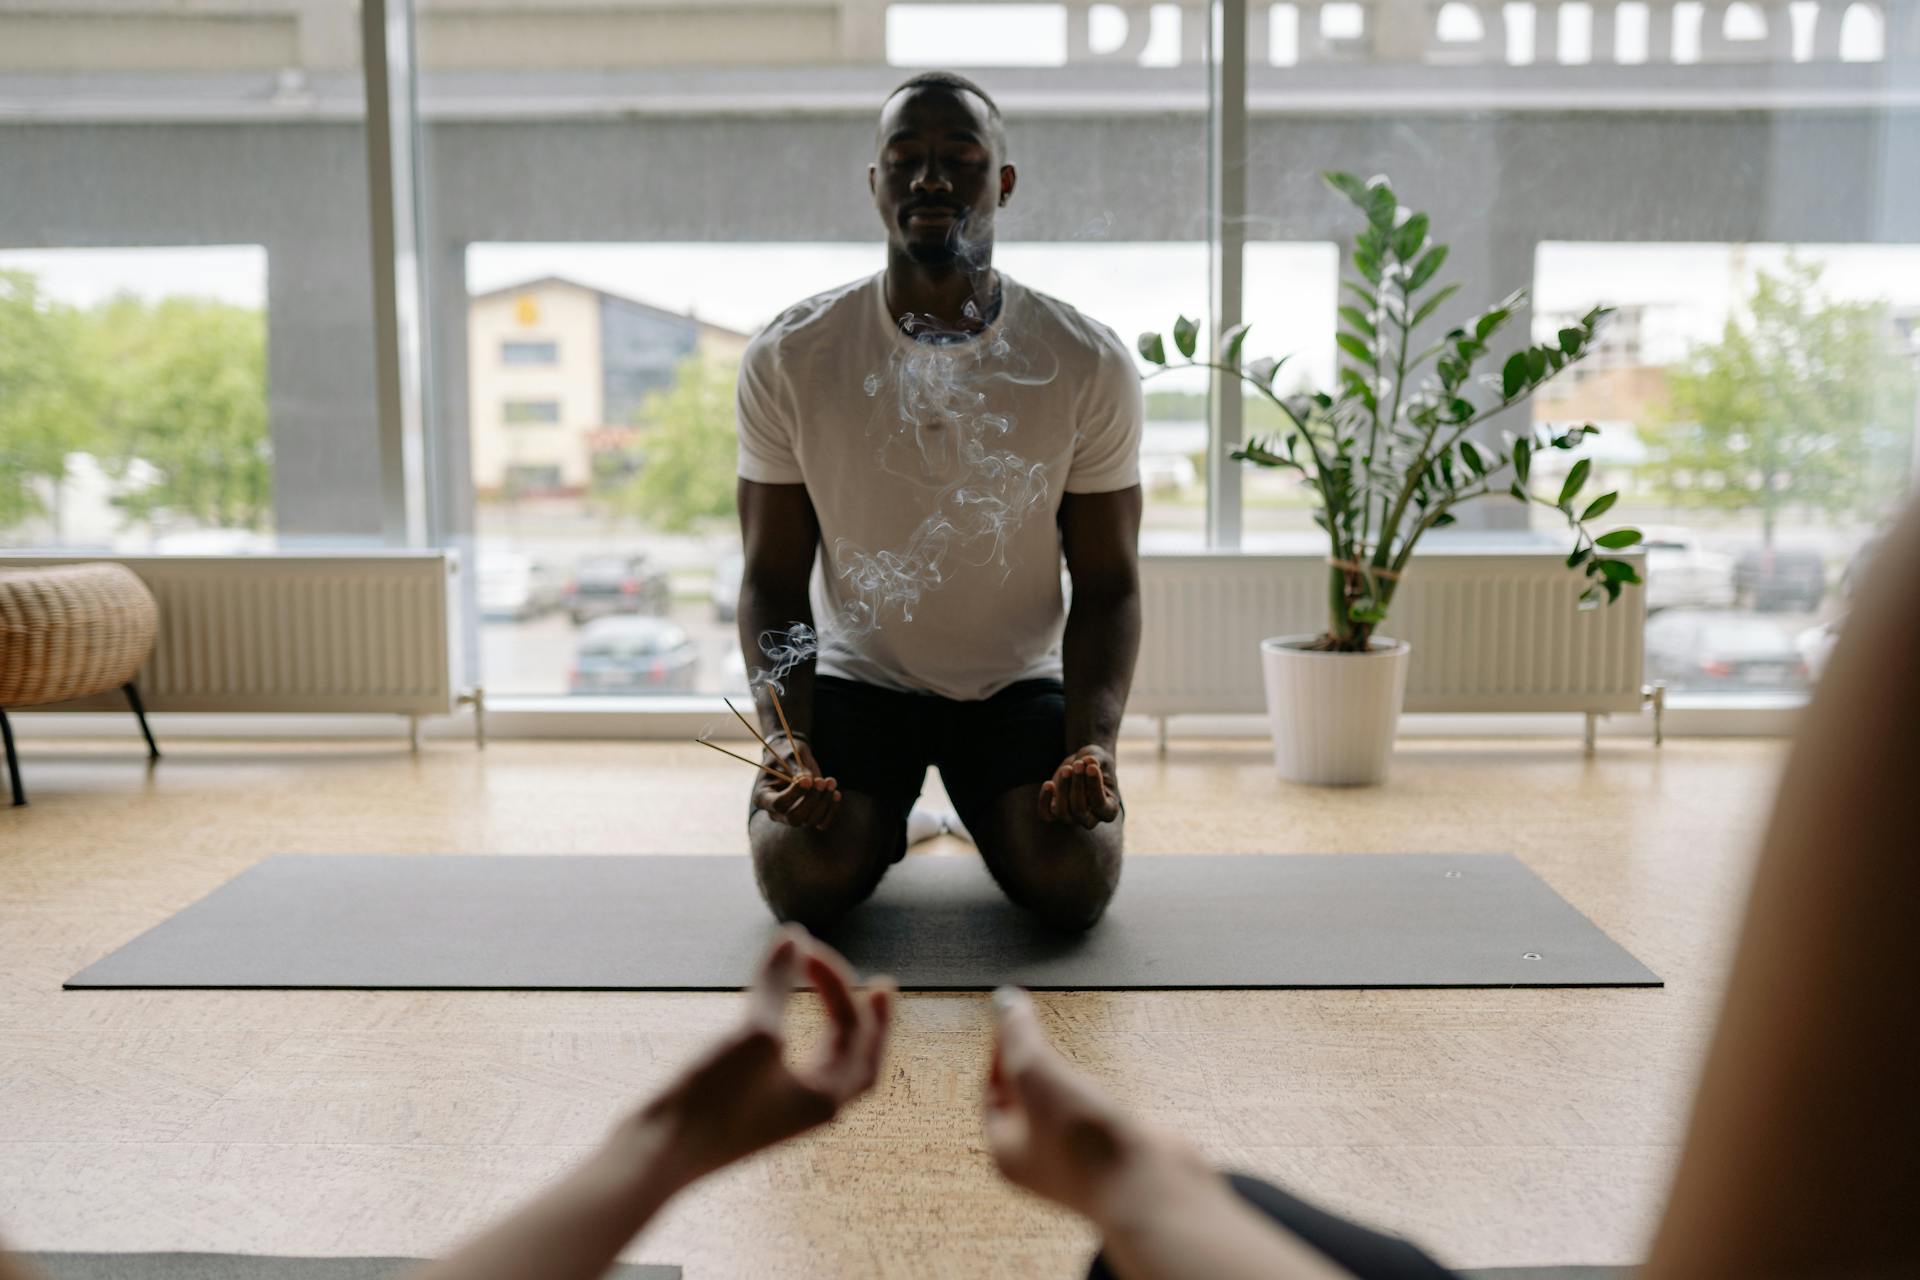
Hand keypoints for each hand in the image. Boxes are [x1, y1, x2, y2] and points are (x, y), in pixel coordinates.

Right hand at [636, 928, 892, 1187]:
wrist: (656, 1158)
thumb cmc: (712, 1099)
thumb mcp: (755, 1031)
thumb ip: (777, 983)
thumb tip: (794, 936)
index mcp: (829, 1097)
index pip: (855, 1029)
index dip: (838, 983)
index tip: (807, 951)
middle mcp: (812, 1109)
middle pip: (859, 1058)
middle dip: (868, 1019)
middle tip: (881, 987)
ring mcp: (782, 1114)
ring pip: (828, 1068)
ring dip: (836, 1030)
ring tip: (838, 1002)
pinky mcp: (751, 1112)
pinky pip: (794, 1073)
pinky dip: (800, 1042)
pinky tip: (779, 1027)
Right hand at [754, 736, 841, 831]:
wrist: (792, 758)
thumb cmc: (786, 755)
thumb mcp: (790, 756)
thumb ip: (797, 768)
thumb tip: (810, 782)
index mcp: (763, 796)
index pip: (778, 804)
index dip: (795, 794)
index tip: (808, 780)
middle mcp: (776, 812)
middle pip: (794, 818)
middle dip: (811, 800)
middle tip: (822, 781)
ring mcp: (792, 817)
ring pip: (810, 821)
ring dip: (825, 802)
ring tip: (831, 781)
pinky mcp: (807, 817)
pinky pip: (822, 823)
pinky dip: (832, 811)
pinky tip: (836, 794)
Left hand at [983, 987, 1201, 1227]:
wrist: (1150, 1187)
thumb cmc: (1087, 1147)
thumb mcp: (1038, 1075)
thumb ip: (1020, 1036)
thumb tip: (1006, 1002)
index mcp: (1006, 1152)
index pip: (990, 1092)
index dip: (999, 1051)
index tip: (1013, 1019)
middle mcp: (1038, 1161)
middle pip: (1023, 1101)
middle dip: (1030, 1064)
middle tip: (1036, 1032)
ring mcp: (1076, 1160)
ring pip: (1059, 1109)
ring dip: (1063, 1080)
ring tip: (1067, 1057)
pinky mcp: (1110, 1154)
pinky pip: (1091, 1117)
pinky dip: (1093, 1096)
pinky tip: (1102, 1084)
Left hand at [1039, 745, 1121, 828]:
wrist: (1081, 764)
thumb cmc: (1094, 763)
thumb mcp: (1100, 757)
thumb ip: (1096, 760)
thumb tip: (1089, 761)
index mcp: (1108, 810)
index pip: (1100, 805)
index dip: (1094, 786)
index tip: (1092, 766)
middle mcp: (1091, 818)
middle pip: (1080, 811)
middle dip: (1077, 786)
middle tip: (1078, 764)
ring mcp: (1072, 817)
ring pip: (1062, 813)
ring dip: (1062, 790)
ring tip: (1066, 769)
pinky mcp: (1055, 811)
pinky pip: (1046, 814)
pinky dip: (1044, 801)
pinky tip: (1049, 783)